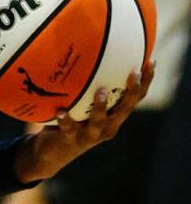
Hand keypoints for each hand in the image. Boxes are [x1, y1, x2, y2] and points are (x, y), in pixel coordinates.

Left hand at [14, 62, 154, 183]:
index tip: (151, 62)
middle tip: (135, 73)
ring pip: (99, 122)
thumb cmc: (71, 121)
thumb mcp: (83, 104)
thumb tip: (88, 51)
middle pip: (124, 110)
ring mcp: (90, 135)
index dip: (145, 83)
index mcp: (113, 117)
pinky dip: (65, 120)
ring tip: (101, 92)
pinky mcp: (71, 139)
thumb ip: (87, 85)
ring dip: (101, 107)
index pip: (134, 99)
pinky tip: (61, 111)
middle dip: (132, 92)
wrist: (52, 153)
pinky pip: (68, 128)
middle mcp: (107, 127)